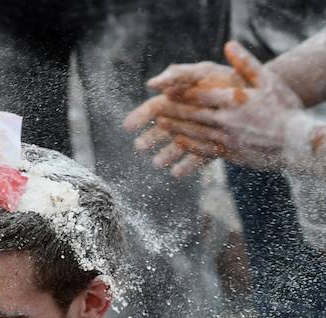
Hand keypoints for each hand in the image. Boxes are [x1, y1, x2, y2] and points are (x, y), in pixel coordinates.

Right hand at [125, 61, 241, 176]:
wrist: (262, 94)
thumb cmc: (231, 79)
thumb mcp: (204, 72)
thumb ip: (179, 75)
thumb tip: (152, 84)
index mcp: (181, 99)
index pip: (155, 108)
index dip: (140, 117)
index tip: (127, 127)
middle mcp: (187, 117)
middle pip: (163, 130)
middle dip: (150, 139)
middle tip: (139, 148)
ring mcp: (199, 133)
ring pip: (177, 146)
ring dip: (166, 155)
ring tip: (157, 163)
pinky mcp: (212, 146)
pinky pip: (197, 158)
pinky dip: (187, 166)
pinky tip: (176, 173)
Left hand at [154, 43, 302, 170]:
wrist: (295, 141)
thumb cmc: (284, 108)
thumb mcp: (268, 80)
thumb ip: (246, 63)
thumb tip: (229, 45)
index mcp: (233, 100)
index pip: (200, 95)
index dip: (180, 94)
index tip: (165, 91)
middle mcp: (225, 120)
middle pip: (192, 115)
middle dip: (171, 112)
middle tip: (153, 110)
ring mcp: (225, 139)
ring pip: (194, 133)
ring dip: (174, 129)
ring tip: (159, 125)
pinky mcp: (228, 153)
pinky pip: (203, 149)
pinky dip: (188, 145)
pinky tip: (178, 142)